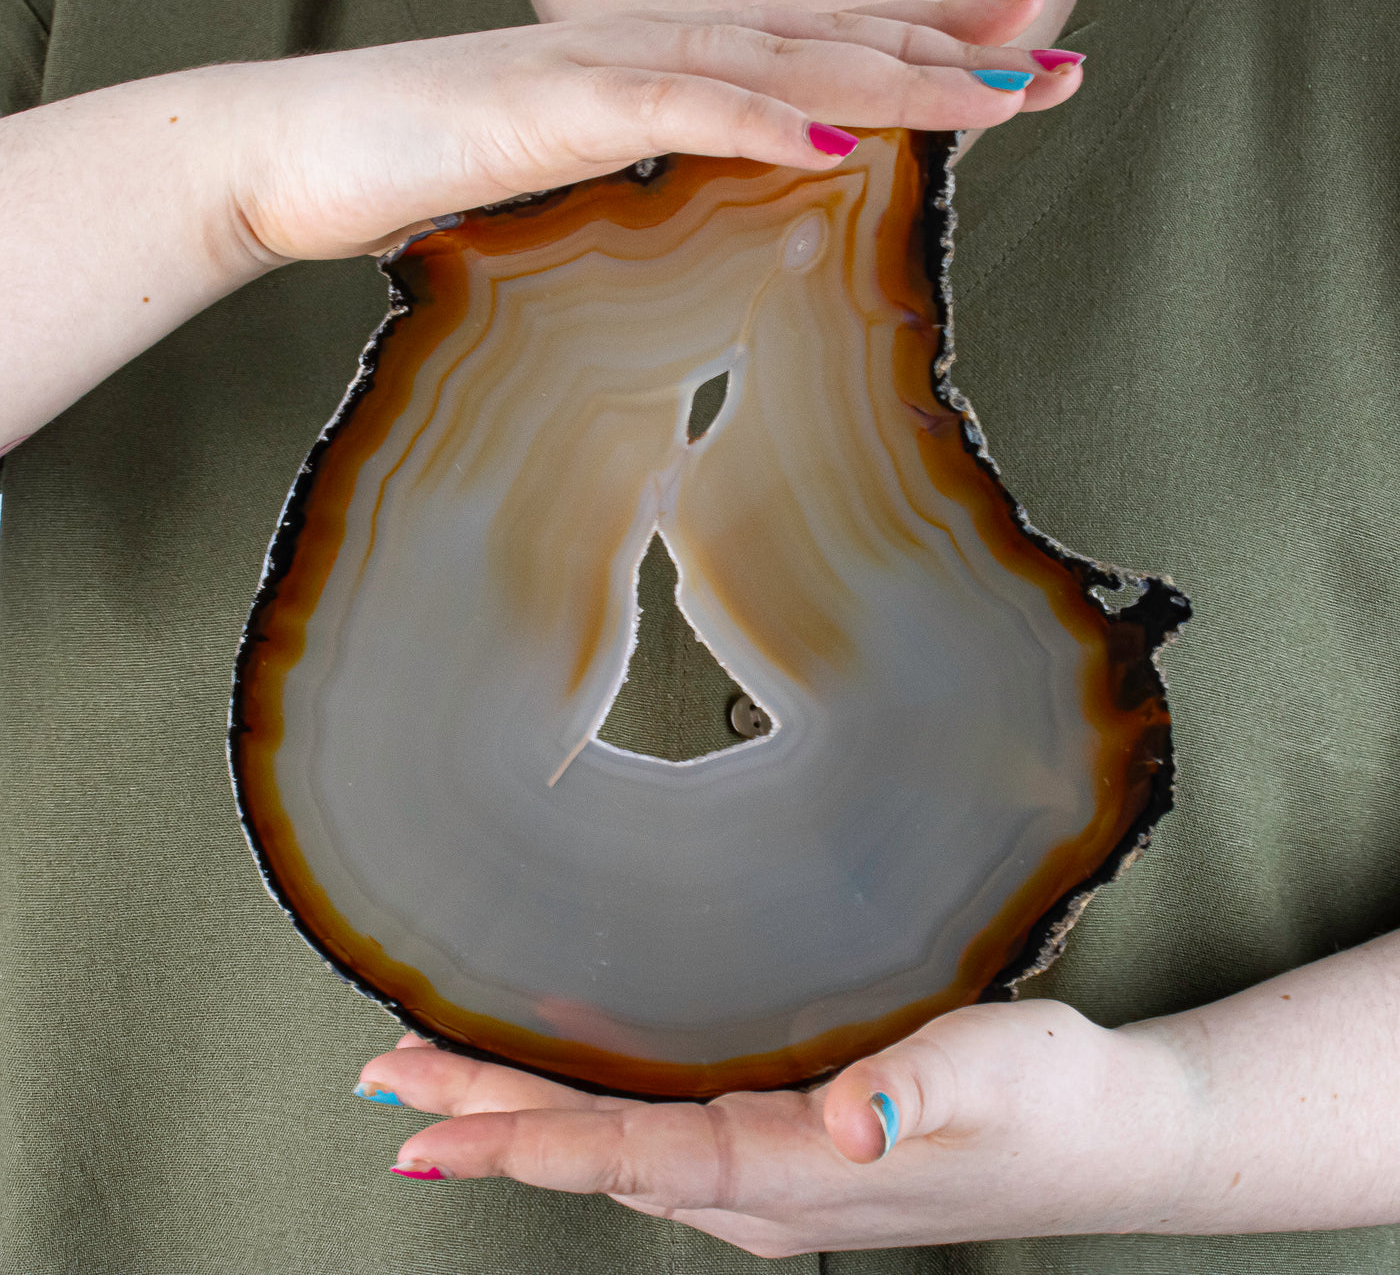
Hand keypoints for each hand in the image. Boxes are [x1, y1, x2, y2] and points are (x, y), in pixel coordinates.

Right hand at [228, 0, 1081, 260]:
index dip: (918, 41)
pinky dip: (764, 124)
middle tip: (1057, 61)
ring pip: (777, 65)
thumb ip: (642, 163)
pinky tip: (838, 141)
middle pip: (824, 43)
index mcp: (660, 62)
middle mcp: (651, 46)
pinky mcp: (554, 109)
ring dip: (892, 78)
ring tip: (998, 90)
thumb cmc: (427, 161)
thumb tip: (710, 183)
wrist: (301, 149)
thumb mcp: (565, 166)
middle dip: (949, 52)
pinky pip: (678, 110)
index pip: (812, 47)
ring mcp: (604, 68)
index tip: (1008, 51)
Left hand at [355, 999, 1191, 1256]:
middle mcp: (766, 1191)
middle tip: (392, 1084)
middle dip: (488, 1121)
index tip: (431, 1131)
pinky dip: (588, 1116)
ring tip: (442, 1088)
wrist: (1112, 1137)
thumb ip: (920, 1093)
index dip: (526, 1145)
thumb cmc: (1054, 1103)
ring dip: (524, 1119)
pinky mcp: (792, 1155)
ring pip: (618, 1150)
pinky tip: (570, 1086)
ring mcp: (775, 1180)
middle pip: (598, 1155)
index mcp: (794, 1174)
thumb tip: (850, 1118)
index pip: (633, 1157)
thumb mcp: (998, 1075)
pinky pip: (660, 1138)